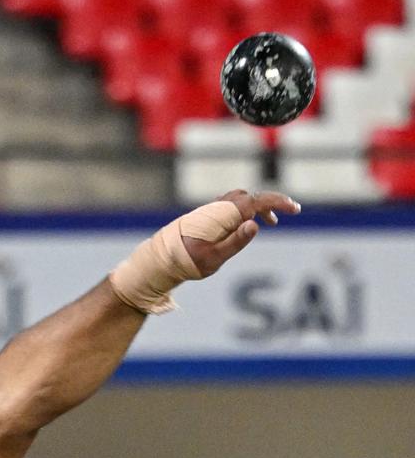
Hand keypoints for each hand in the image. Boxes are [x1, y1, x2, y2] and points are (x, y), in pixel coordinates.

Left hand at [182, 189, 300, 277]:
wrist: (163, 259)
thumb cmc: (188, 261)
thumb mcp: (215, 257)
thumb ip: (236, 241)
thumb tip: (255, 225)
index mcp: (223, 215)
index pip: (257, 201)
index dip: (278, 202)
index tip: (295, 209)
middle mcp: (218, 207)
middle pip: (252, 197)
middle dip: (272, 202)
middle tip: (290, 212)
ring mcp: (212, 208)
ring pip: (242, 199)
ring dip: (259, 207)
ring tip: (271, 223)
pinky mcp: (208, 214)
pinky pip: (232, 205)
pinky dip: (246, 210)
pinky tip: (249, 224)